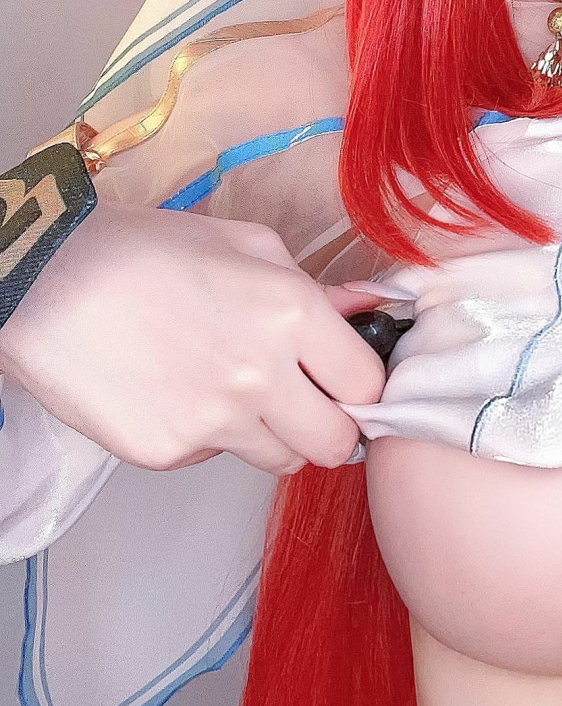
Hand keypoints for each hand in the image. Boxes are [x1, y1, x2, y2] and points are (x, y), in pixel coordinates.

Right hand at [0, 201, 388, 474]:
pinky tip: (181, 393)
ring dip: (275, 436)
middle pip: (335, 444)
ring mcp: (212, 424)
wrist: (48, 282)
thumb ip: (316, 287)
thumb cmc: (147, 250)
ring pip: (281, 462)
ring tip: (237, 391)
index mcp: (290, 315)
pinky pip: (215, 459)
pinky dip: (211, 438)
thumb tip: (369, 309)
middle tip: (308, 401)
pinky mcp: (167, 454)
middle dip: (332, 425)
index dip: (363, 384)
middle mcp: (261, 378)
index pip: (368, 384)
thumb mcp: (247, 244)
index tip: (349, 378)